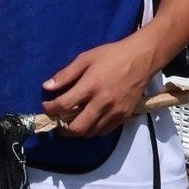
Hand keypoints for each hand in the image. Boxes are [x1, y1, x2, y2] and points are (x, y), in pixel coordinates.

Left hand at [42, 41, 162, 136]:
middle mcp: (102, 102)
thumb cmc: (112, 55)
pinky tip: (90, 121)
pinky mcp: (124, 115)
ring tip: (73, 124)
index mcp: (90, 86)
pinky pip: (104, 131)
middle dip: (62, 129)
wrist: (142, 58)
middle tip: (58, 123)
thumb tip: (47, 87)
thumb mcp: (86, 58)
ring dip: (78, 131)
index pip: (63, 105)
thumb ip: (66, 74)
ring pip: (91, 132)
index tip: (47, 107)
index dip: (50, 109)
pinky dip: (93, 130)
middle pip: (77, 128)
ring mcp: (114, 111)